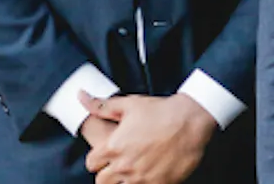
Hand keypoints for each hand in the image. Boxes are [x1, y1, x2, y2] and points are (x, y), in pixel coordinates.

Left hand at [81, 91, 217, 183]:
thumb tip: (82, 97)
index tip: (107, 155)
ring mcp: (140, 178)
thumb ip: (102, 105)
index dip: (98, 159)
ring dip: (123, 182)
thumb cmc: (161, 111)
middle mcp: (123, 166)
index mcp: (113, 146)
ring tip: (135, 171)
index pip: (91, 164)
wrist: (191, 120)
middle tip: (121, 164)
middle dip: (108, 173)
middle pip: (101, 181)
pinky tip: (149, 175)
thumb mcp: (130, 104)